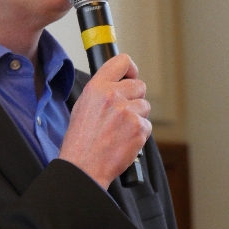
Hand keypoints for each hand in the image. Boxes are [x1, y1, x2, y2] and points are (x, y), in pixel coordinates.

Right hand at [59, 54, 150, 188]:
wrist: (84, 166)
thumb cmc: (81, 140)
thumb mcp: (83, 105)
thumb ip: (102, 91)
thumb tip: (118, 84)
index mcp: (97, 87)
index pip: (122, 62)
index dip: (131, 69)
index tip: (131, 76)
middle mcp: (113, 95)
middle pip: (140, 85)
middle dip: (135, 98)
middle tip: (123, 113)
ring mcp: (127, 112)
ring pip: (144, 106)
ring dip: (137, 117)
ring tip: (120, 130)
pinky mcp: (139, 128)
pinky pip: (147, 125)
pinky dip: (139, 134)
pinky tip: (124, 141)